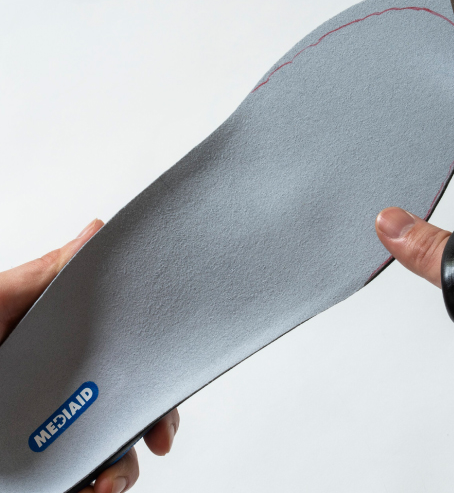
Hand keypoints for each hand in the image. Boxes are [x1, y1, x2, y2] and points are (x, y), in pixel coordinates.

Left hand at [0, 219, 179, 492]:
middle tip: (156, 436)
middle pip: (127, 399)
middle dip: (150, 420)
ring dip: (123, 467)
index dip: (154, 362)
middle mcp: (59, 385)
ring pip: (110, 448)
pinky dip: (97, 487)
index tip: (167, 382)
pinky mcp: (39, 469)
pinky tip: (92, 490)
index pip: (121, 347)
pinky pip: (81, 478)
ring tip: (107, 483)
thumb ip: (41, 277)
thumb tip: (96, 233)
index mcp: (54, 342)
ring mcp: (48, 431)